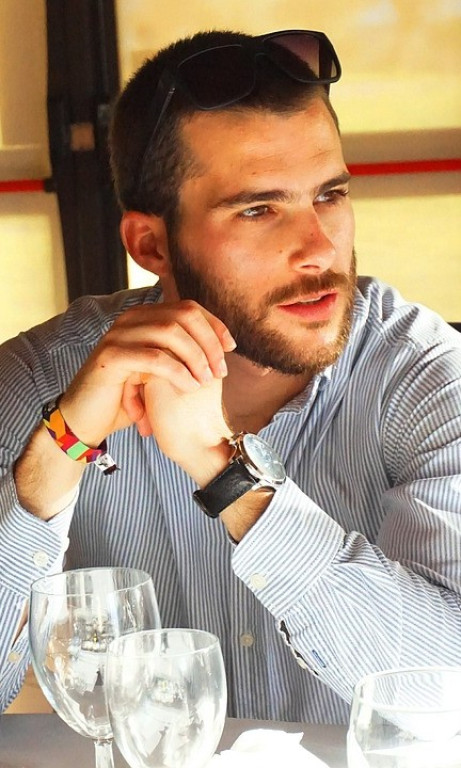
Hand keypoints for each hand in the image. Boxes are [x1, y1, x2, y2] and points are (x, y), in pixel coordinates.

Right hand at [59, 300, 235, 450]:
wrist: (87, 419)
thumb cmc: (128, 397)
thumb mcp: (160, 371)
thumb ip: (182, 352)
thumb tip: (224, 344)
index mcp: (144, 317)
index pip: (188, 307)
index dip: (214, 325)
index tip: (231, 348)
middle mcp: (130, 319)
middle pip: (183, 315)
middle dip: (209, 342)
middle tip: (220, 371)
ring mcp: (118, 335)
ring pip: (170, 332)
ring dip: (196, 357)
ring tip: (206, 381)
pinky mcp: (111, 357)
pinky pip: (154, 358)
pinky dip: (178, 372)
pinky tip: (190, 387)